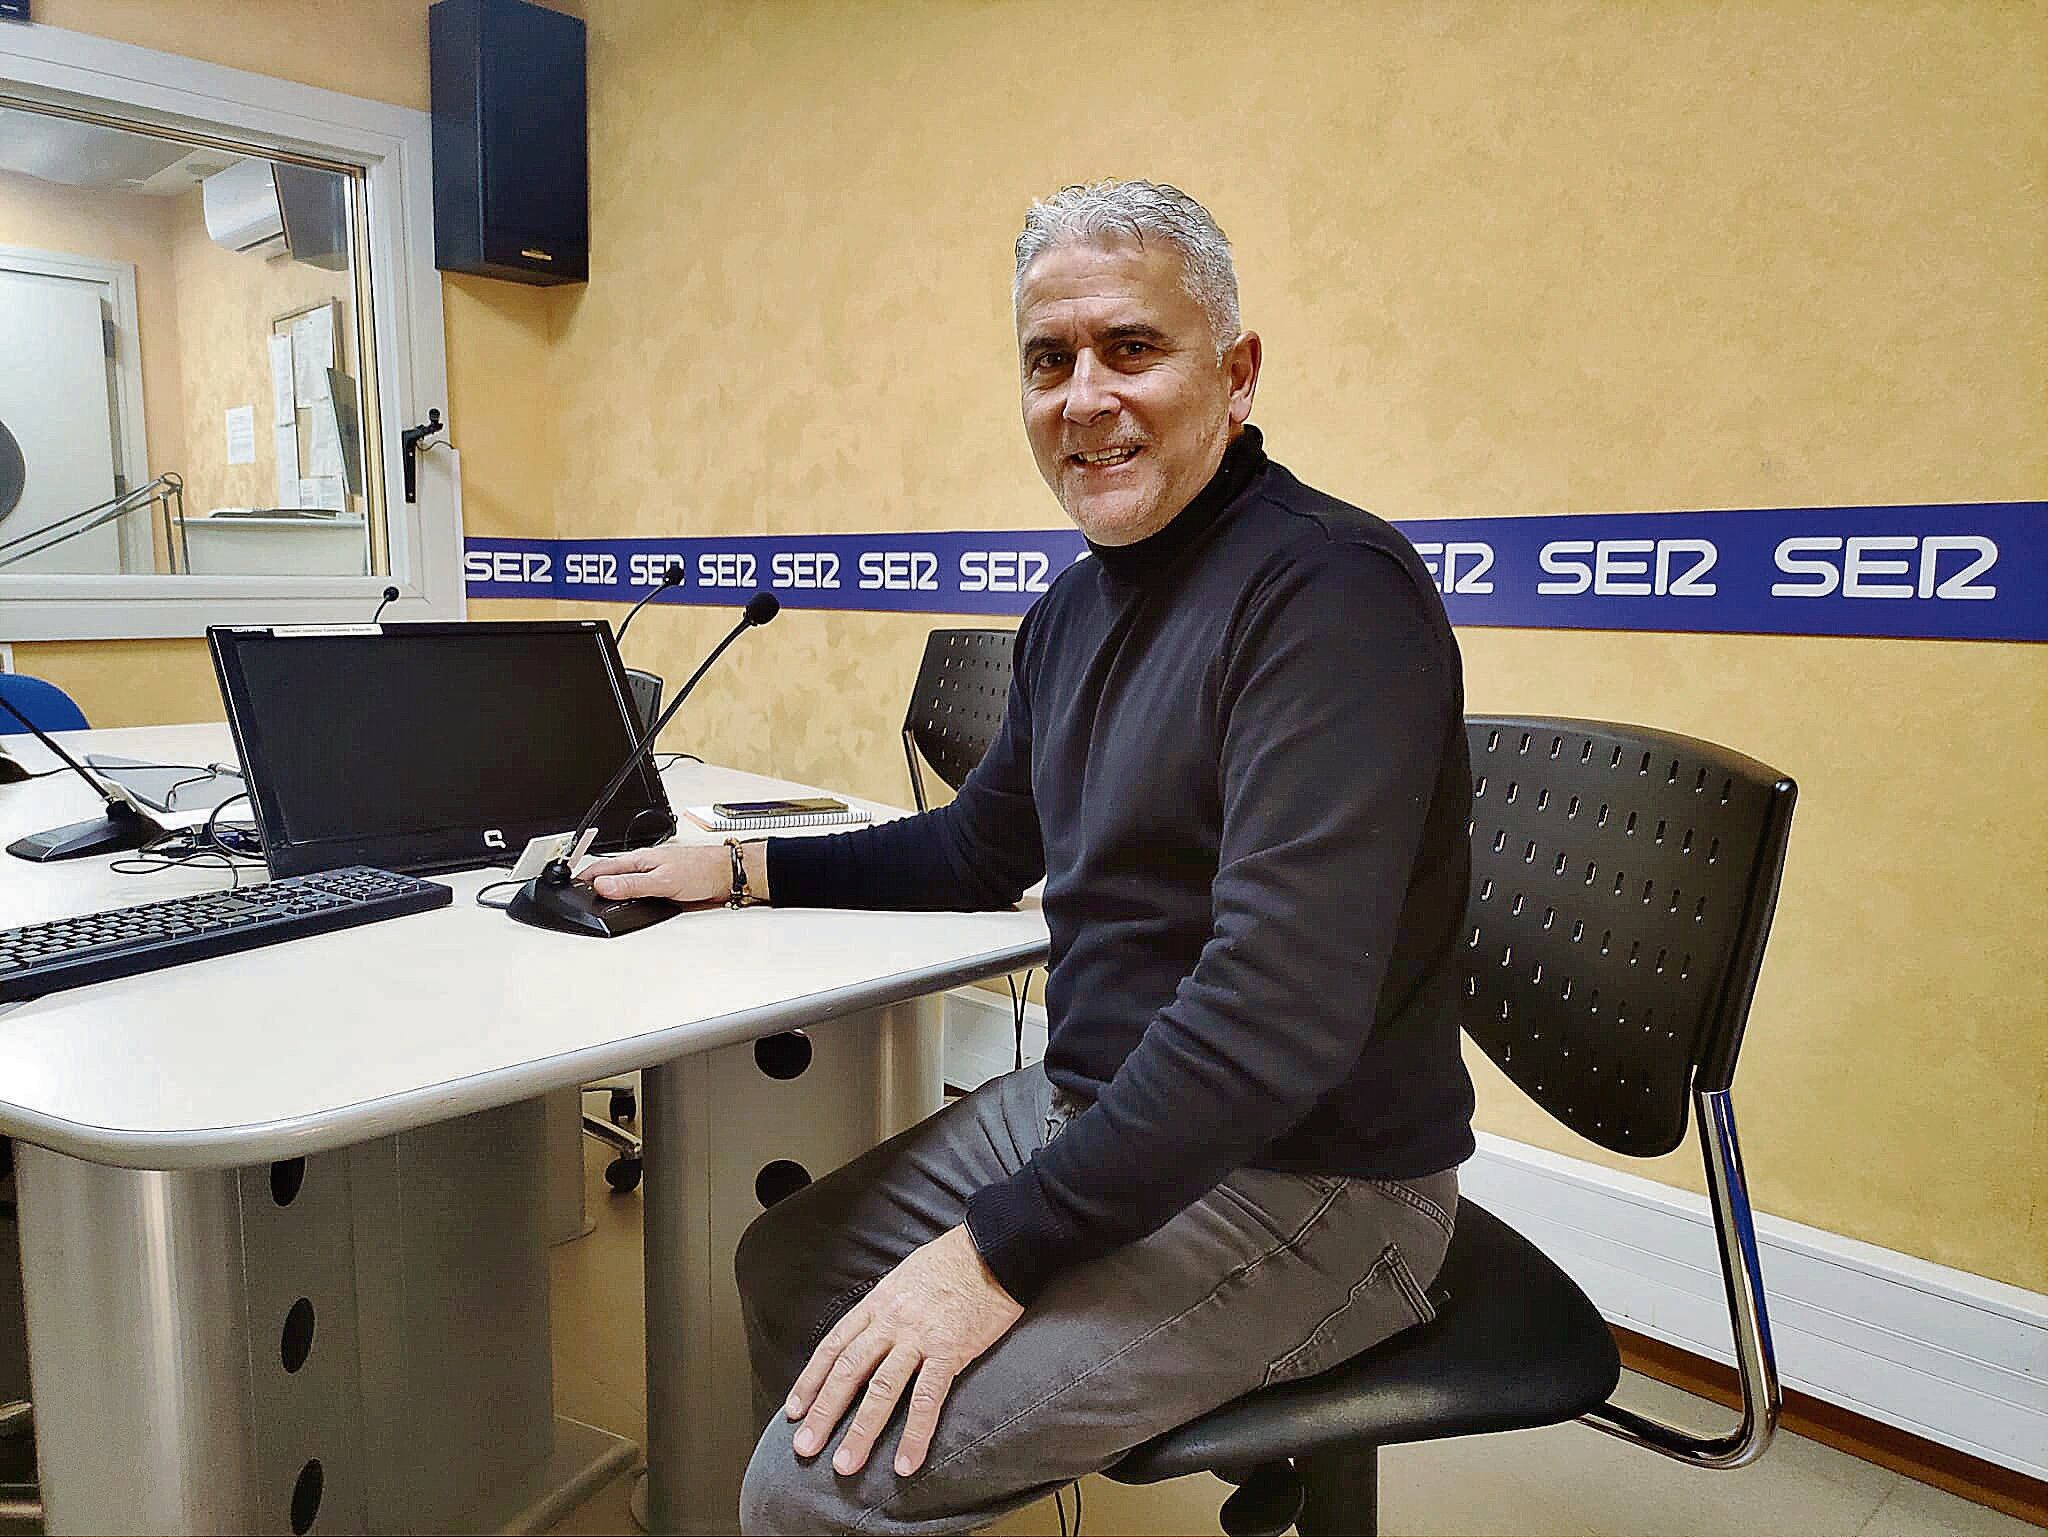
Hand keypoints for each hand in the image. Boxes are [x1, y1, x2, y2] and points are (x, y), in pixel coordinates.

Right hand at [576, 842, 729, 902]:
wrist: (727, 875)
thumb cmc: (702, 870)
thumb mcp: (663, 881)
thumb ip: (633, 885)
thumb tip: (603, 886)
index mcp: (639, 860)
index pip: (601, 868)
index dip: (583, 878)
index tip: (567, 887)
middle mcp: (643, 867)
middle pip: (610, 877)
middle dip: (592, 885)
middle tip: (575, 896)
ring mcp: (652, 877)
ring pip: (623, 884)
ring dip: (609, 890)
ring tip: (592, 899)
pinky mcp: (662, 887)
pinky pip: (637, 892)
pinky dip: (626, 897)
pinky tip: (624, 902)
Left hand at [786, 1225, 1021, 1477]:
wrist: (993, 1247)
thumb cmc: (953, 1260)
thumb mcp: (905, 1277)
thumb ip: (887, 1307)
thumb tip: (871, 1333)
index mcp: (878, 1303)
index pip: (834, 1346)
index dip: (811, 1380)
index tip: (795, 1410)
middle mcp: (891, 1321)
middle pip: (848, 1371)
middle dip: (824, 1412)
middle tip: (804, 1448)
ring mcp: (919, 1337)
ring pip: (881, 1390)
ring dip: (861, 1431)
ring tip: (845, 1465)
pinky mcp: (950, 1350)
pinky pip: (928, 1399)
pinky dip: (915, 1434)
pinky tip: (905, 1463)